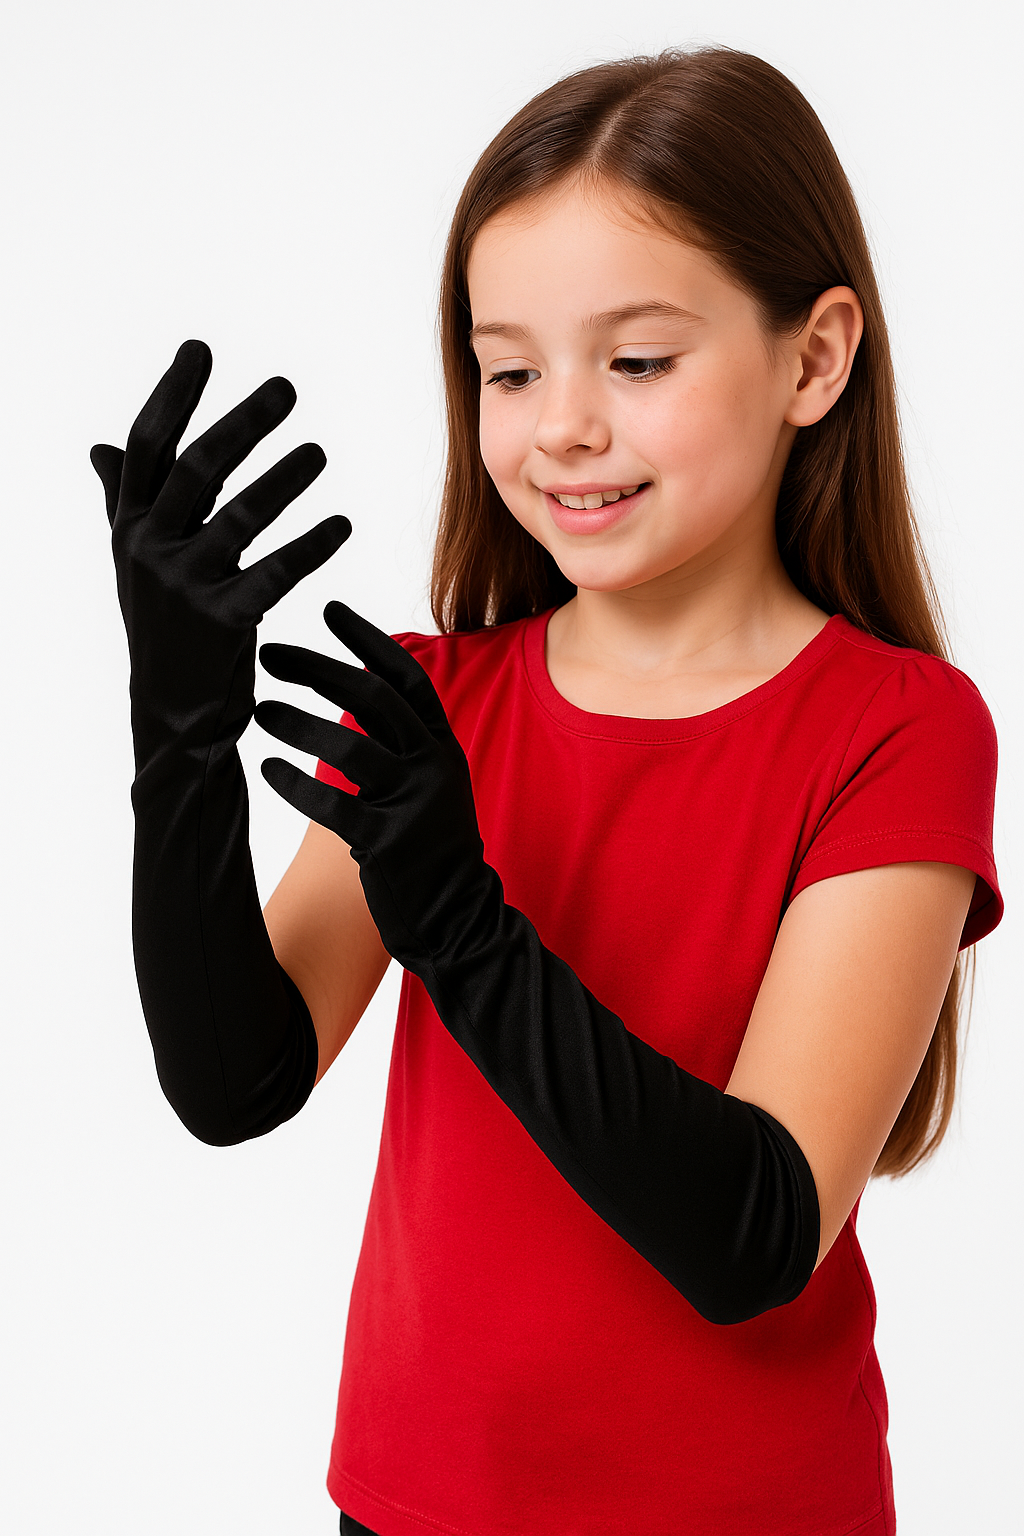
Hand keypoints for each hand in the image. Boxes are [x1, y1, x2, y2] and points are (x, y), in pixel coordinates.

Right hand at [91, 339, 349, 767]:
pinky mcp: (222, 622)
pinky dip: (312, 545)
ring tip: (320, 452)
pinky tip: (342, 523)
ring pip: (240, 517)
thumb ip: (123, 502)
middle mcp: (148, 550)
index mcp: (129, 527)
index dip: (172, 395)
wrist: (172, 715)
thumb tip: (98, 447)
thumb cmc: (164, 628)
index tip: (200, 348)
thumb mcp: (135, 562)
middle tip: (286, 388)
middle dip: (243, 423)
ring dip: (285, 479)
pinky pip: (276, 572)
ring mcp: (183, 586)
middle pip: (196, 469)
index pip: (148, 448)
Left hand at [255, 601, 502, 971]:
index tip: (329, 609)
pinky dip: (295, 784)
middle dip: (317, 668)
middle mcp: (434, 766)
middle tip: (268, 652)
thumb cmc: (431, 850)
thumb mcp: (431, 785)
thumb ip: (402, 742)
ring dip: (297, 723)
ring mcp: (414, 804)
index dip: (366, 640)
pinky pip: (333, 805)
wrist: (460, 918)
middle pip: (373, 697)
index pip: (406, 677)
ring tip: (256, 710)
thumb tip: (353, 695)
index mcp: (442, 746)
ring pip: (350, 747)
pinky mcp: (389, 844)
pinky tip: (267, 770)